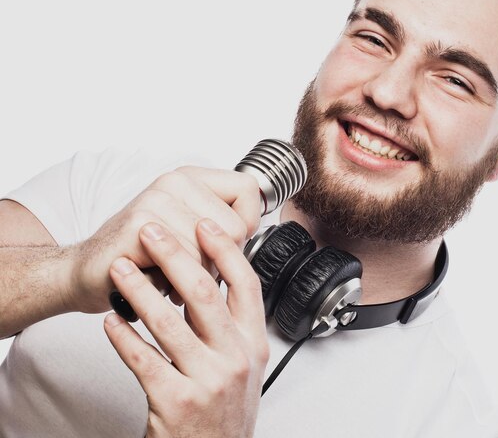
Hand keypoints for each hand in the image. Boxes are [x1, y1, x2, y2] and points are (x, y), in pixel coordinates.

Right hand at [67, 167, 260, 313]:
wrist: (90, 273)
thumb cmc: (145, 256)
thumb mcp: (191, 231)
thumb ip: (224, 222)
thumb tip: (260, 220)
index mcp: (193, 178)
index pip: (249, 191)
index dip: (246, 225)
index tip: (223, 244)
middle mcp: (175, 180)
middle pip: (236, 227)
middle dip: (220, 260)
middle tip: (192, 267)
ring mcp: (155, 199)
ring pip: (211, 249)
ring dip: (196, 276)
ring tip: (172, 274)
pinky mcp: (139, 225)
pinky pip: (185, 261)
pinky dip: (175, 282)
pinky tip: (157, 279)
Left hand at [103, 219, 268, 437]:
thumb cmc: (224, 407)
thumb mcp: (242, 363)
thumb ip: (230, 323)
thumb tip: (211, 275)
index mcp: (253, 342)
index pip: (245, 283)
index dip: (225, 249)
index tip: (204, 223)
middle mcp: (235, 358)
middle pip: (203, 293)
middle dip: (174, 255)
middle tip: (151, 232)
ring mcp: (207, 381)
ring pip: (168, 323)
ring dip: (139, 290)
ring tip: (120, 270)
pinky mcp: (175, 403)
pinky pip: (143, 360)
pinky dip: (123, 336)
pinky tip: (111, 321)